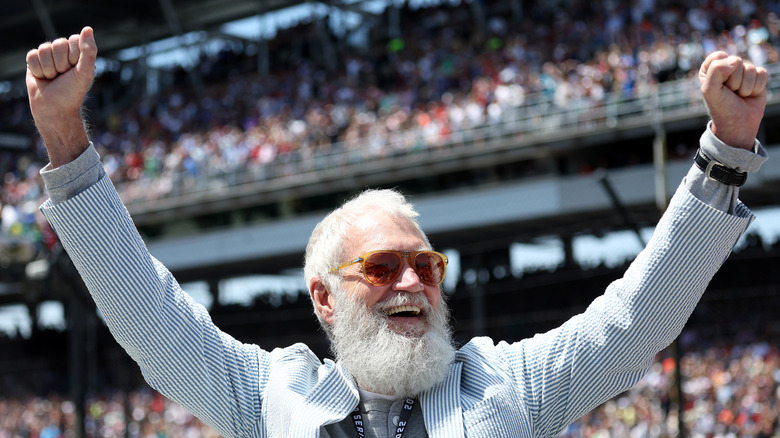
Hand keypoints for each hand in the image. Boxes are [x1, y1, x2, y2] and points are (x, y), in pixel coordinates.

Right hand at [26, 26, 97, 167]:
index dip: (74, 56)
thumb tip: (88, 28)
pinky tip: (42, 78)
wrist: (54, 109)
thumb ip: (88, 51)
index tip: (76, 70)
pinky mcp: (34, 61)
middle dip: (61, 64)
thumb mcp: (84, 72)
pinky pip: (32, 55)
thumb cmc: (72, 92)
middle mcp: (64, 52)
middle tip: (63, 77)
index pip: (73, 40)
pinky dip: (37, 69)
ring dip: (49, 68)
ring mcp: (48, 56)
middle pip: (58, 43)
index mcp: (79, 53)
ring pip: (44, 49)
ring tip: (53, 78)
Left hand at [699, 52, 767, 149]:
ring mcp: (743, 72)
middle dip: (734, 81)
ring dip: (745, 86)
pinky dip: (757, 87)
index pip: (718, 56)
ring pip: (750, 68)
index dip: (721, 71)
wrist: (738, 124)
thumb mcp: (710, 91)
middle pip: (736, 61)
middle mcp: (726, 68)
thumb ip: (715, 71)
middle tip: (730, 93)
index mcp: (710, 69)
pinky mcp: (757, 77)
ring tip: (739, 95)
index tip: (719, 86)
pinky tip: (750, 95)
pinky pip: (762, 73)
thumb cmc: (721, 107)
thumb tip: (735, 60)